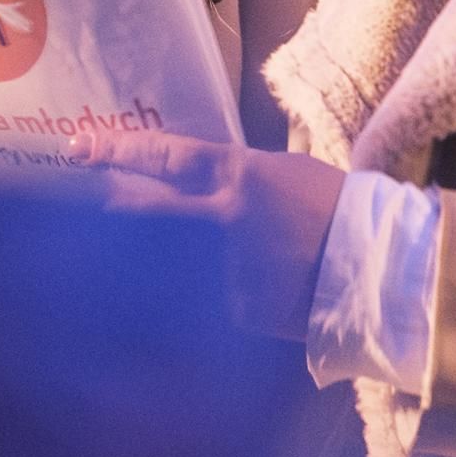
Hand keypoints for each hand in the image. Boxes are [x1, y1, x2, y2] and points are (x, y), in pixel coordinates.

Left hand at [82, 130, 346, 338]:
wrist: (377, 268)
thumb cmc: (333, 209)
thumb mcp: (280, 172)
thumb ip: (230, 177)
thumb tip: (185, 180)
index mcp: (236, 176)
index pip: (162, 157)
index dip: (116, 149)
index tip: (78, 145)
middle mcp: (220, 220)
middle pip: (141, 208)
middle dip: (105, 205)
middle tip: (78, 202)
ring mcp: (223, 268)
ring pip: (161, 261)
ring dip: (142, 259)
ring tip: (136, 261)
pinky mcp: (234, 311)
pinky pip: (200, 303)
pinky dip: (191, 301)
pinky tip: (202, 302)